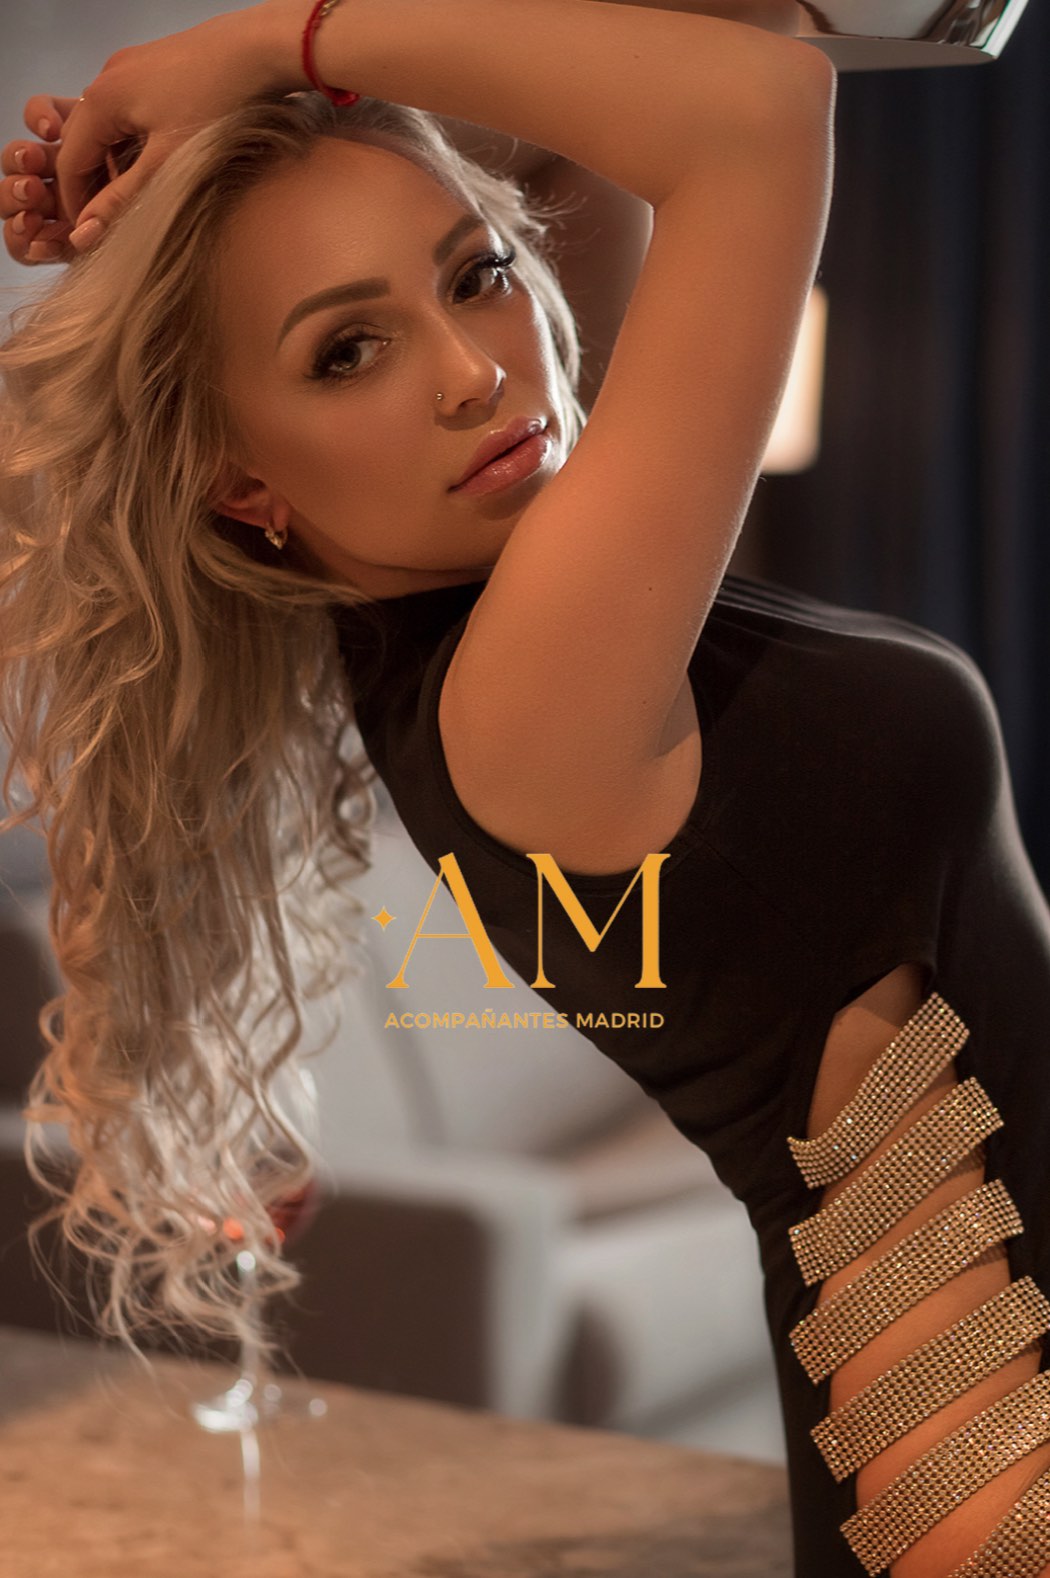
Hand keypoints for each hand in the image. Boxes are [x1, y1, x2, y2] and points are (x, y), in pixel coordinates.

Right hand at [3, 8, 293, 261]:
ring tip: (136, 200)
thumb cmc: (216, 106)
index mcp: (100, 99)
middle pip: (82, 140)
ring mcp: (130, 66)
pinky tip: (156, 164)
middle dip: (92, 184)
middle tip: (112, 223)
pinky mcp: (154, 65)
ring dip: (113, 164)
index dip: (74, 204)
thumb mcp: (167, 163)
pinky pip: (128, 111)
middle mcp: (106, 77)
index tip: (88, 237)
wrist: (261, 48)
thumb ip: (123, 199)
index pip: (67, 160)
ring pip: (106, 126)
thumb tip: (84, 234)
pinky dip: (131, 141)